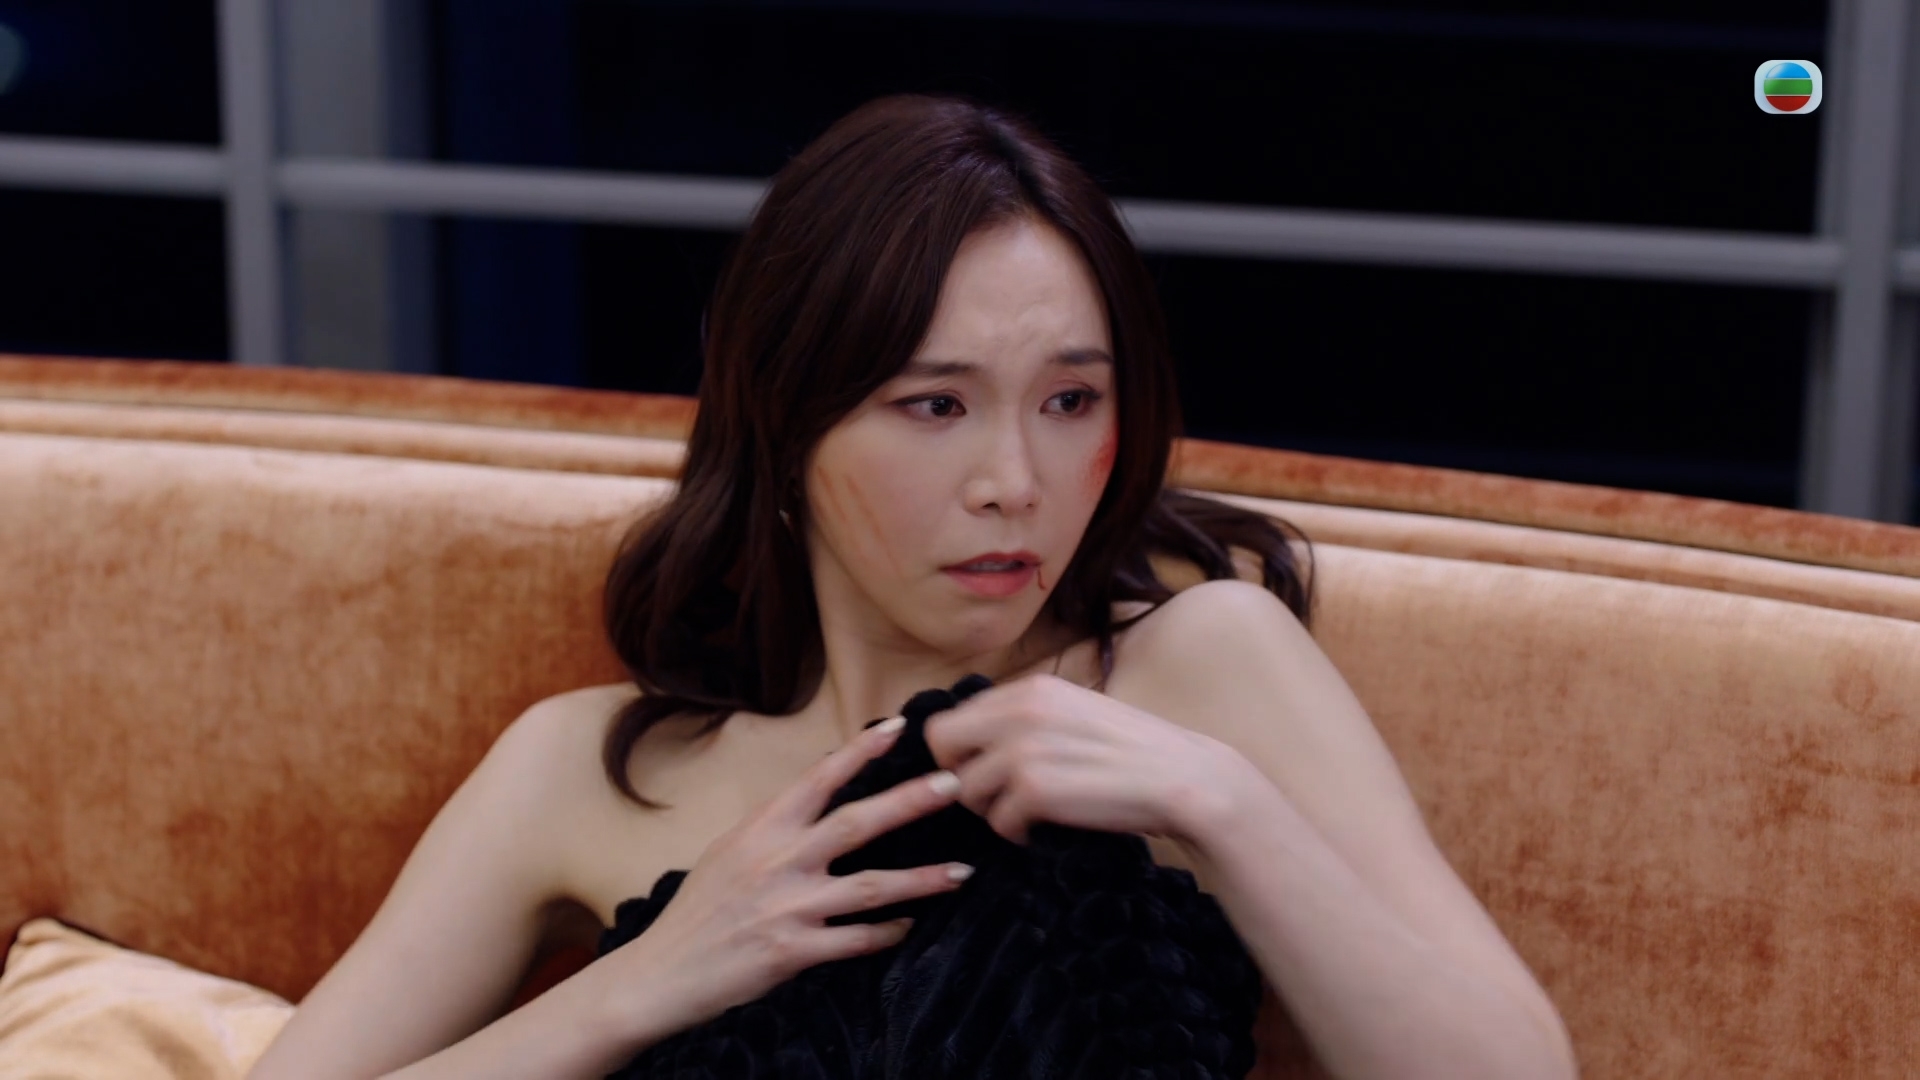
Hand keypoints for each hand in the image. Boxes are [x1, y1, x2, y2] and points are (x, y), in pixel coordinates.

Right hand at [602, 717, 973, 1030]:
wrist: (661, 973)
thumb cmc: (698, 910)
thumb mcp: (729, 851)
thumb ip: (776, 828)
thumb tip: (819, 799)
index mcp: (761, 829)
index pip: (818, 779)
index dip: (859, 751)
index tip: (898, 727)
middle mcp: (777, 861)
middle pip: (857, 822)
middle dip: (910, 801)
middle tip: (953, 784)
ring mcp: (787, 907)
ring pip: (871, 887)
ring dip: (922, 879)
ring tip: (962, 872)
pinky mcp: (792, 952)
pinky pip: (855, 940)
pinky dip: (887, 933)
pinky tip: (910, 925)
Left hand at [924, 672, 1234, 845]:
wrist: (1184, 778)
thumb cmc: (1132, 751)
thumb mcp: (1074, 712)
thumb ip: (1025, 718)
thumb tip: (974, 741)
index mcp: (1030, 688)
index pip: (952, 716)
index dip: (960, 750)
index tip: (981, 770)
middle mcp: (1020, 711)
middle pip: (942, 747)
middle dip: (961, 776)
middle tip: (995, 796)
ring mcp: (1024, 750)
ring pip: (966, 790)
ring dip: (992, 809)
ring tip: (1028, 813)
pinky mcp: (1035, 790)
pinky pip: (998, 822)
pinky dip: (1017, 833)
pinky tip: (1044, 829)